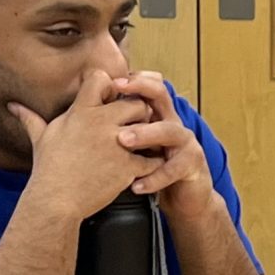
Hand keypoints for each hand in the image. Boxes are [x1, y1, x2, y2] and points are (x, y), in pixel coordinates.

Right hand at [10, 71, 144, 223]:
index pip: (103, 79)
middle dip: (139, 112)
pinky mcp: (127, 166)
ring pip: (149, 127)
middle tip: (135, 124)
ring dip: (149, 135)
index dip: (110, 87)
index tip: (110, 100)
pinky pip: (152, 158)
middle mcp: (101, 123)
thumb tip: (12, 106)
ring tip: (143, 144)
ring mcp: (116, 145)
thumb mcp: (40, 139)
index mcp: (81, 112)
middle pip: (136, 103)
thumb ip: (31, 118)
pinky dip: (152, 162)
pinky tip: (145, 165)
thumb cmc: (48, 168)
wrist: (55, 200)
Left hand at [114, 70, 224, 222]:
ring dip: (146, 133)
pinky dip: (155, 178)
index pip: (147, 86)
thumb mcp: (136, 143)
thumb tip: (82, 111)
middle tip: (117, 90)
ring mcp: (185, 142)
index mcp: (157, 114)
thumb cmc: (153, 166)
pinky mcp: (192, 165)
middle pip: (161, 96)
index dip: (133, 79)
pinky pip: (174, 169)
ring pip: (169, 130)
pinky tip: (136, 186)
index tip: (111, 78)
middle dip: (141, 90)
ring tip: (122, 140)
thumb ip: (118, 126)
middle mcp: (172, 122)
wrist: (184, 196)